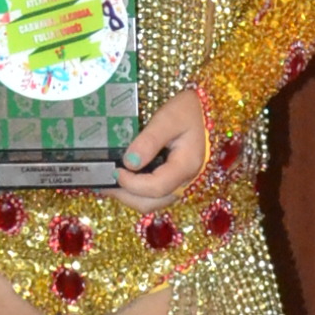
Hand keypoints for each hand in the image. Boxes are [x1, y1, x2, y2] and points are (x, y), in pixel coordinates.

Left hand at [116, 89, 207, 210]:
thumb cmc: (191, 110)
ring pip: (152, 203)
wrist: (211, 111)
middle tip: (102, 180)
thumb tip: (128, 162)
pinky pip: (156, 194)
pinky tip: (124, 177)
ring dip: (129, 196)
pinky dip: (137, 191)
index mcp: (186, 167)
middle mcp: (185, 182)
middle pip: (151, 203)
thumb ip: (149, 140)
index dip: (131, 183)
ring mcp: (181, 184)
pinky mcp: (176, 181)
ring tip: (109, 180)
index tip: (115, 169)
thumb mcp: (169, 118)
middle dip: (124, 195)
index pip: (155, 187)